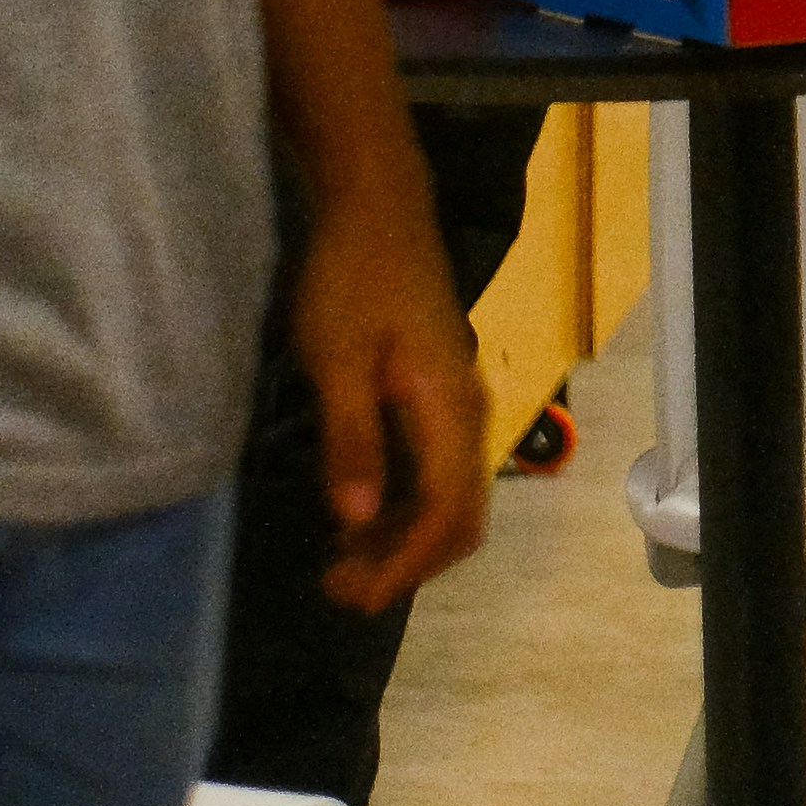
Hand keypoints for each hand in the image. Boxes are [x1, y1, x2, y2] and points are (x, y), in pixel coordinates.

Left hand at [287, 185, 491, 611]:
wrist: (379, 211)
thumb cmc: (352, 281)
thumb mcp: (337, 359)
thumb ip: (351, 439)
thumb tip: (356, 519)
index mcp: (448, 409)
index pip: (444, 512)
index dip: (401, 564)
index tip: (349, 593)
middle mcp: (468, 414)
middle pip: (460, 516)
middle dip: (406, 564)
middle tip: (340, 588)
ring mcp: (459, 404)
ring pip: (452, 498)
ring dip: (405, 541)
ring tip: (342, 562)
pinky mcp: (441, 396)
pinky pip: (439, 473)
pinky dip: (405, 509)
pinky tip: (358, 514)